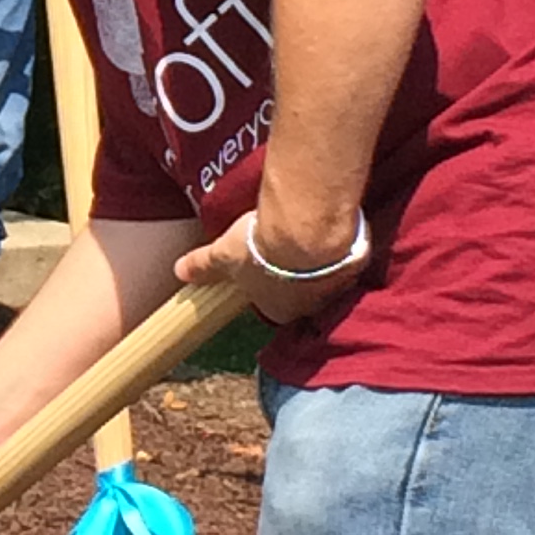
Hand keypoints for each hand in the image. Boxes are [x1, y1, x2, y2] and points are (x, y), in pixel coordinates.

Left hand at [176, 205, 368, 325]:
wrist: (306, 228)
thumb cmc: (261, 247)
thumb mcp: (223, 255)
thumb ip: (203, 266)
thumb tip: (179, 272)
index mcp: (278, 310)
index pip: (272, 304)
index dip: (266, 284)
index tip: (263, 263)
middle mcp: (310, 306)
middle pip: (301, 293)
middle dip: (295, 274)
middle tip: (286, 244)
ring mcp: (335, 286)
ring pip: (326, 276)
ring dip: (319, 259)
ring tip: (308, 231)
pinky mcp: (354, 264)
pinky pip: (346, 256)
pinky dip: (338, 243)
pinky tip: (329, 224)